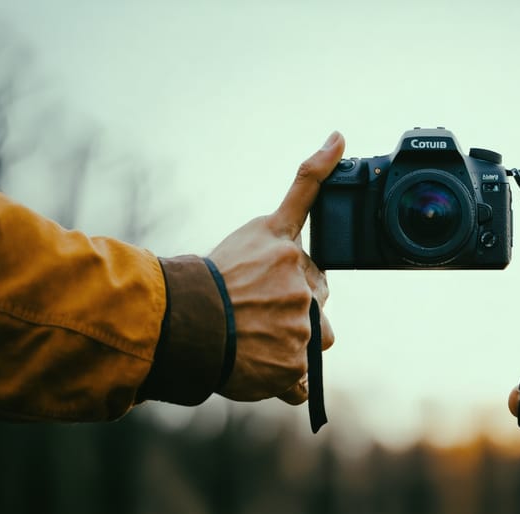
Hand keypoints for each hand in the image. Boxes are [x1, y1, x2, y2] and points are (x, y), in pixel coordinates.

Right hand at [209, 131, 344, 404]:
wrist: (179, 320)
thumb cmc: (214, 274)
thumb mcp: (261, 225)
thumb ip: (306, 185)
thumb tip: (340, 135)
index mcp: (294, 258)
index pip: (315, 275)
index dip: (292, 285)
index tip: (266, 292)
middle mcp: (302, 292)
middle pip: (313, 310)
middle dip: (293, 313)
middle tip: (251, 313)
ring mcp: (299, 332)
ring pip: (307, 344)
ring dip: (288, 344)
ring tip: (250, 339)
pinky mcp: (291, 368)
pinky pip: (297, 383)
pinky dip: (281, 381)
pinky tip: (256, 369)